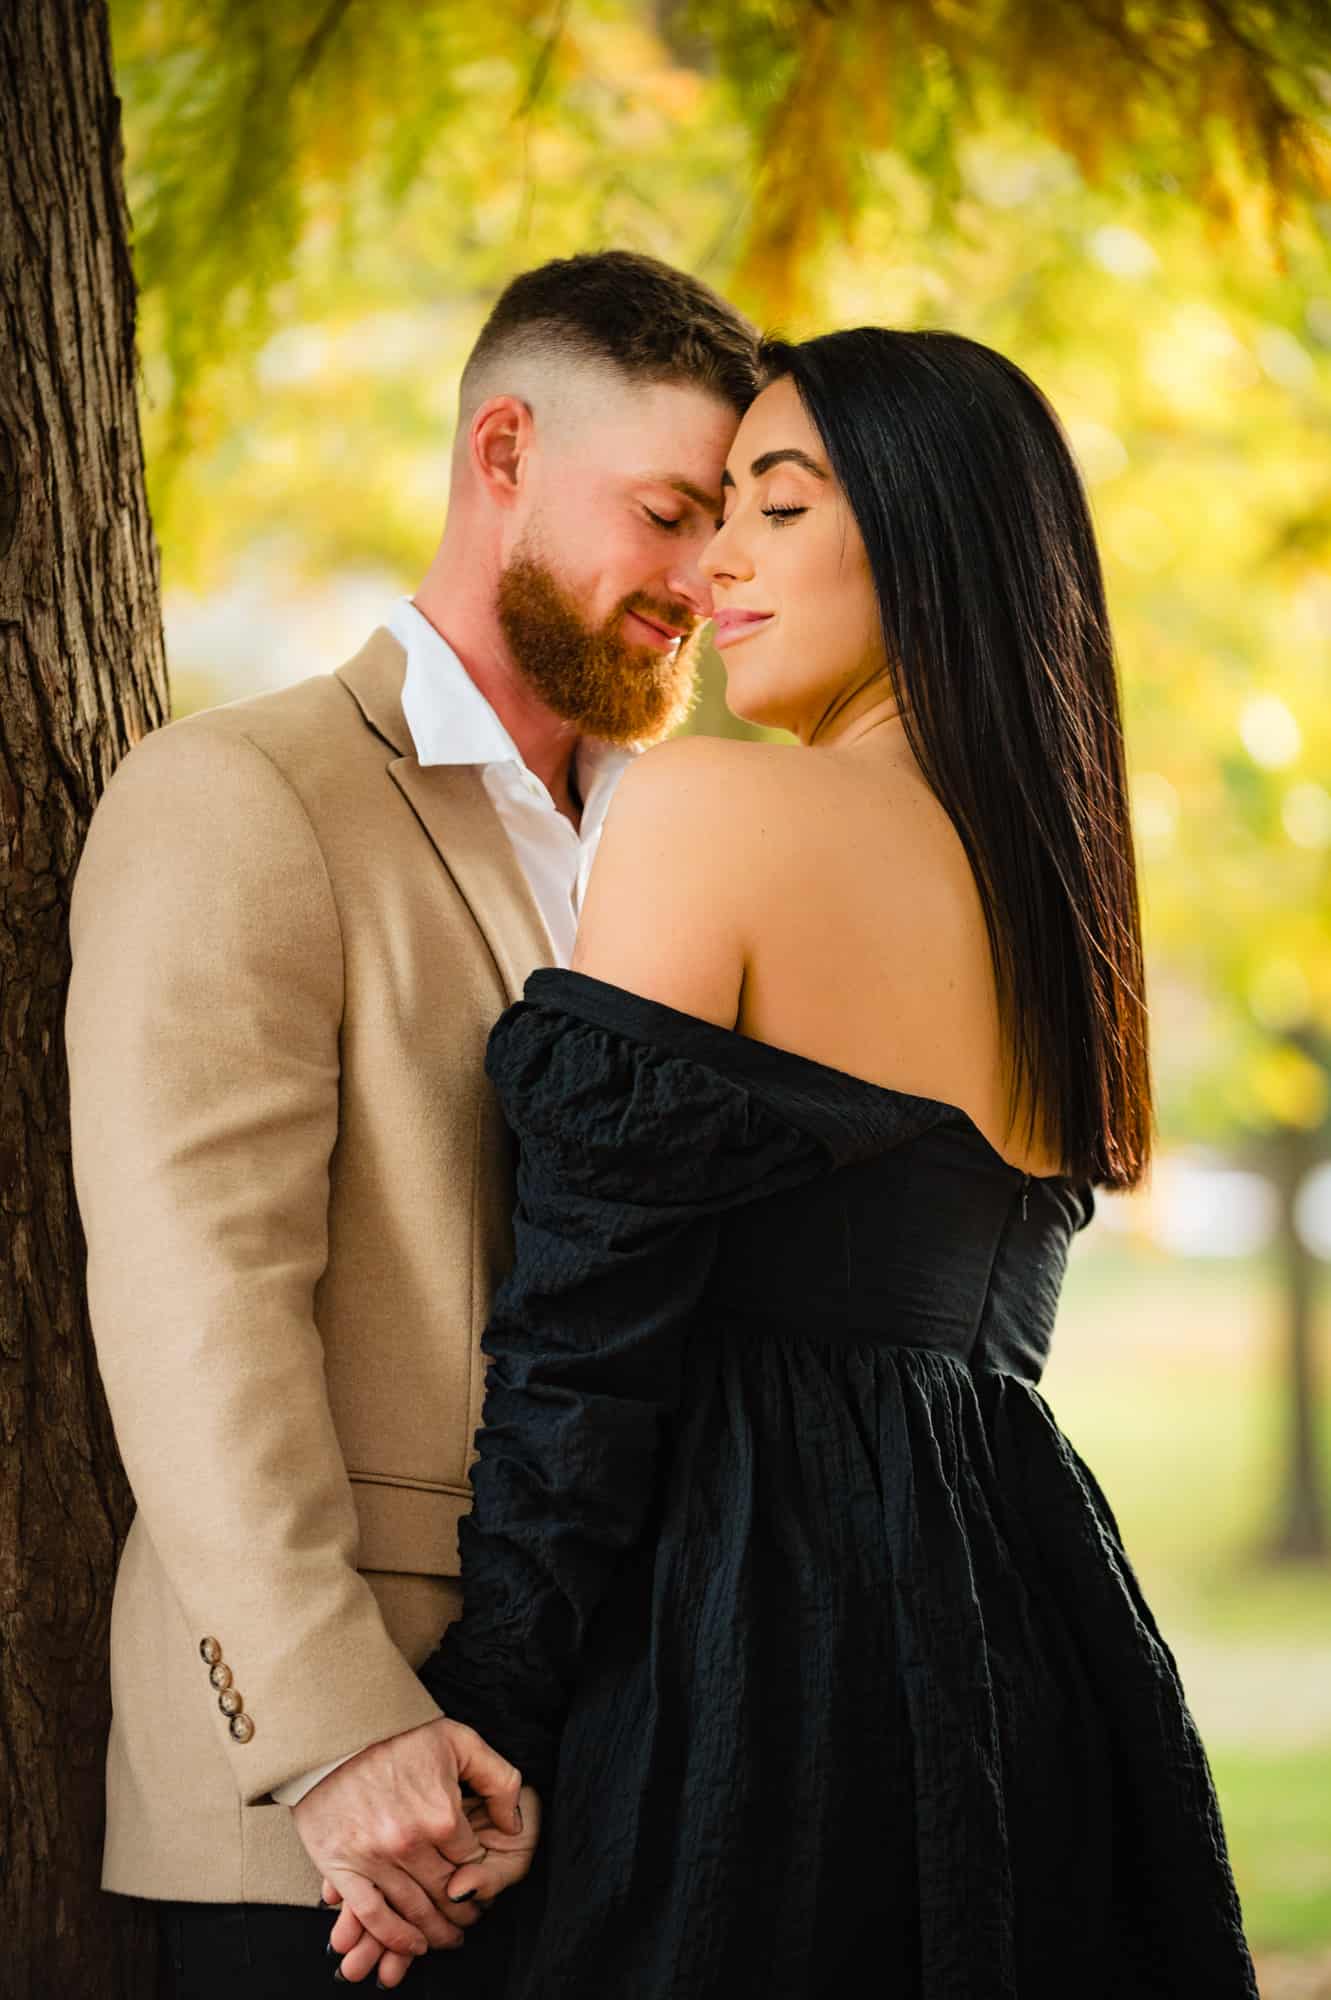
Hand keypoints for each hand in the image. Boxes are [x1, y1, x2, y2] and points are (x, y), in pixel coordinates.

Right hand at [291, 1716, 522, 1963]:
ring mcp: (373, 1857)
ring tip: (449, 1937)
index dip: (481, 1872)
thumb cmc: (399, 1731)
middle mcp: (408, 1843)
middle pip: (446, 1893)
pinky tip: (412, 1945)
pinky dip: (394, 1937)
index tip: (481, 1879)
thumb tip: (513, 1824)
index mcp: (440, 1814)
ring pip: (414, 1911)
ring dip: (436, 1932)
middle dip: (464, 1911)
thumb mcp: (461, 1740)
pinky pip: (372, 1915)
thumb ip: (498, 1780)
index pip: (473, 1863)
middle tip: (471, 1919)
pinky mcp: (341, 1866)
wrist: (335, 1730)